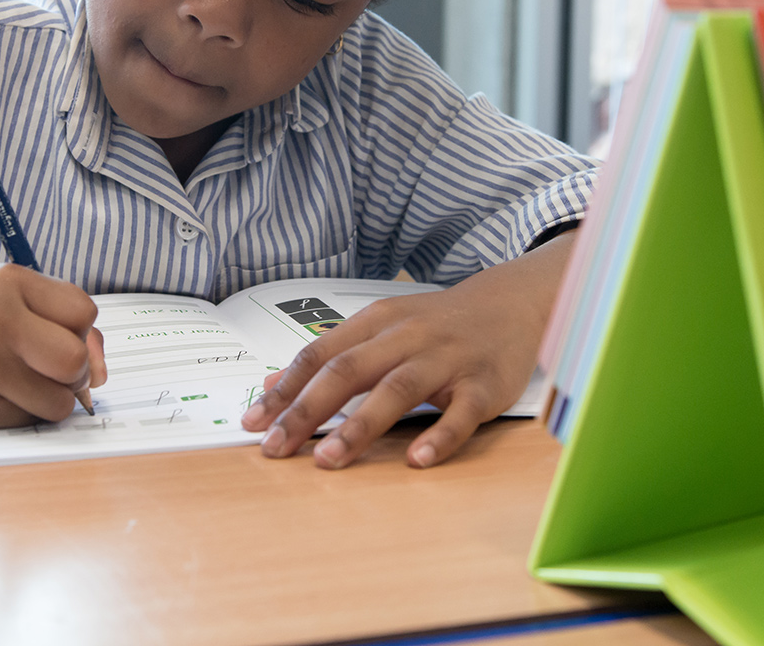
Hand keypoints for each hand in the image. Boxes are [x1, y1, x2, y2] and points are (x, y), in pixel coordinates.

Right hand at [0, 263, 107, 428]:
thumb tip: (99, 374)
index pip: (84, 313)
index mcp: (8, 282)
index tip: (55, 332)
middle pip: (74, 362)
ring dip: (51, 399)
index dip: (79, 330)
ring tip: (21, 381)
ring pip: (58, 403)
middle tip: (50, 368)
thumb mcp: (10, 295)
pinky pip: (27, 422)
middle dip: (74, 372)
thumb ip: (64, 321)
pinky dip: (23, 413)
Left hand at [239, 233, 572, 468]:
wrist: (510, 303)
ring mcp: (447, 360)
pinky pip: (461, 413)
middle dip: (307, 411)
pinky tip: (417, 460)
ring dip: (360, 426)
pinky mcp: (484, 385)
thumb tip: (273, 386)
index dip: (284, 390)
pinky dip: (440, 436)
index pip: (319, 356)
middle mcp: (406, 338)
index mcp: (376, 323)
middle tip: (276, 448)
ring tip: (329, 459)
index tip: (253, 423)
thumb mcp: (381, 328)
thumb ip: (332, 356)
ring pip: (398, 390)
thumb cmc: (437, 324)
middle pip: (349, 372)